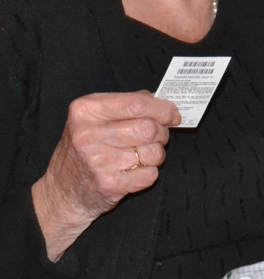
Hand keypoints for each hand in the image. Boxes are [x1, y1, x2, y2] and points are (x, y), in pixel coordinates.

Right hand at [31, 91, 180, 260]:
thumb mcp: (94, 117)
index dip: (162, 108)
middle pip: (149, 128)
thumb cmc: (84, 149)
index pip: (137, 104)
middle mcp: (89, 134)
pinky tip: (134, 171)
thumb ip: (127, 103)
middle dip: (161, 132)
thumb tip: (161, 100)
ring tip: (141, 155)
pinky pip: (150, 174)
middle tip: (158, 136)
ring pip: (153, 151)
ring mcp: (98, 161)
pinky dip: (149, 173)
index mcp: (86, 110)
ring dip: (156, 154)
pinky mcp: (109, 185)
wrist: (61, 193)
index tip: (173, 114)